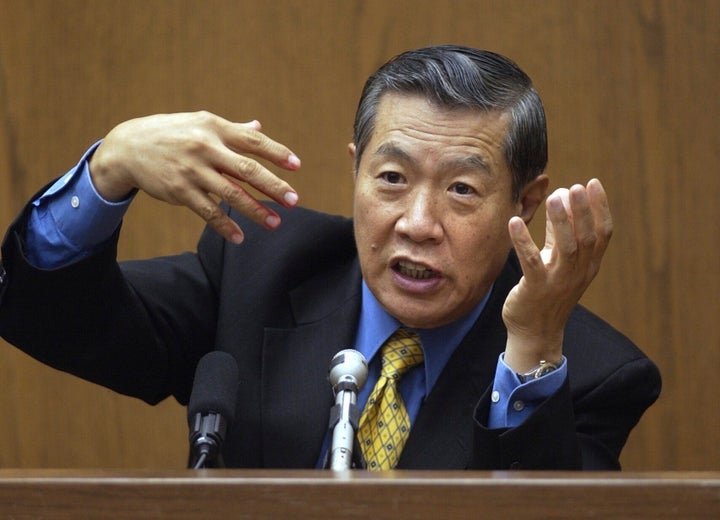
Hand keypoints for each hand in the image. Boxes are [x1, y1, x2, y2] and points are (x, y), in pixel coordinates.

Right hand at [89, 111, 300, 242]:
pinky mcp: (180, 191)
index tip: (296, 165)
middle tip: (294, 200)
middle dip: (273, 186)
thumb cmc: (171, 133)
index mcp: (214, 128)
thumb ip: (232, 129)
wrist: (128, 146)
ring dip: (255, 211)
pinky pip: (208, 212)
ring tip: (275, 223)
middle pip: (247, 169)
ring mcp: (192, 171)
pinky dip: (225, 226)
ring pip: (231, 194)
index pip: (252, 141)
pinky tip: (240, 237)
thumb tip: (259, 128)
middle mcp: (206, 148)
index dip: (276, 153)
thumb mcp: (200, 123)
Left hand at [502, 179, 612, 372]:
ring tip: (553, 198)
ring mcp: (558, 282)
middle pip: (586, 238)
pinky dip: (523, 241)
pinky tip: (514, 222)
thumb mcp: (558, 261)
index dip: (600, 207)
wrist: (535, 333)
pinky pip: (531, 262)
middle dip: (582, 210)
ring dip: (560, 222)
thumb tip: (560, 198)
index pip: (602, 233)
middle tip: (576, 186)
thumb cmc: (547, 293)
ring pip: (566, 248)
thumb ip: (560, 232)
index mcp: (588, 265)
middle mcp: (578, 273)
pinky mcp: (536, 289)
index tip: (593, 183)